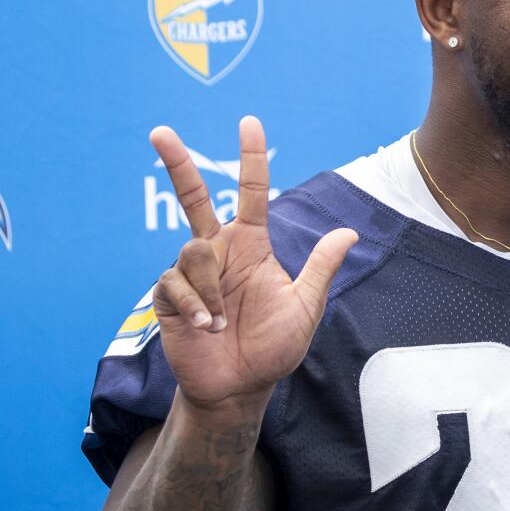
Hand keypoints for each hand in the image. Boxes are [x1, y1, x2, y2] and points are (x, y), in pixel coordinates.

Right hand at [149, 116, 357, 416]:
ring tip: (224, 323)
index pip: (250, 194)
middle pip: (193, 198)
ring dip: (213, 291)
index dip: (250, 159)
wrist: (241, 387)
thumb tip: (349, 233)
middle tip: (159, 131)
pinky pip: (175, 283)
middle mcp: (219, 252)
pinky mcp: (169, 296)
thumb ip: (320, 269)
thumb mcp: (304, 306)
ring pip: (193, 252)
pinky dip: (197, 306)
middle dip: (176, 163)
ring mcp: (191, 273)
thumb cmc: (275, 347)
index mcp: (252, 247)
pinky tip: (206, 327)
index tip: (249, 123)